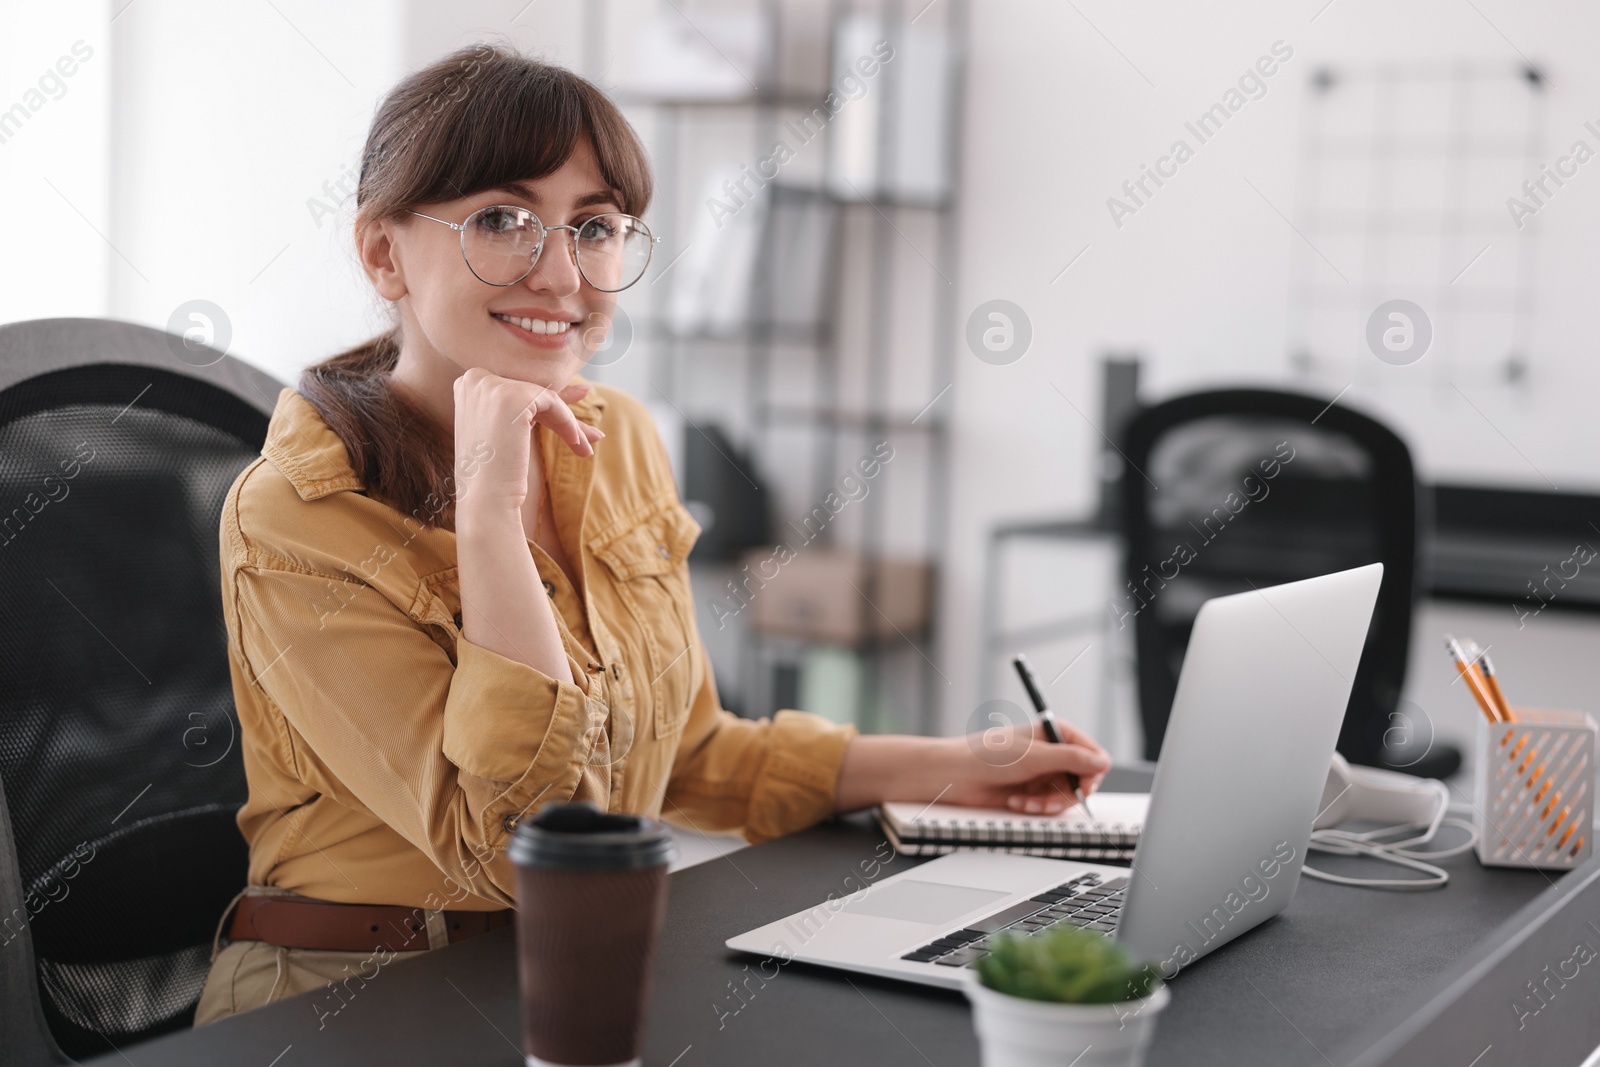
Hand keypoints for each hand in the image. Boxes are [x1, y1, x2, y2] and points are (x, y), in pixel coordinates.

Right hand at [452, 368, 601, 514]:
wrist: (485, 499)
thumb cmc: (496, 472)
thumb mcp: (511, 430)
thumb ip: (533, 407)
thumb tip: (582, 389)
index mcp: (468, 384)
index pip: (518, 389)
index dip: (548, 407)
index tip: (573, 420)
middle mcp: (475, 379)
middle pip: (533, 393)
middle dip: (564, 415)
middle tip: (595, 434)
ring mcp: (491, 386)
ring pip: (546, 398)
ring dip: (570, 424)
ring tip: (588, 446)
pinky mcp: (511, 397)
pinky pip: (553, 403)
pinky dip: (569, 423)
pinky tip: (577, 444)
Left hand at [943, 720, 1110, 814]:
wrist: (956, 775)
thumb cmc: (988, 756)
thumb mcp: (1034, 757)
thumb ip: (1071, 760)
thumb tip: (1102, 762)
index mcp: (1056, 733)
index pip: (1093, 754)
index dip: (1092, 774)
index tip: (1083, 788)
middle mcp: (1052, 752)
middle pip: (1082, 780)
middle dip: (1066, 795)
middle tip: (1050, 802)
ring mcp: (1042, 772)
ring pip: (1065, 796)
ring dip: (1047, 804)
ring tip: (1027, 802)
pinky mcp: (1032, 790)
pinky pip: (1048, 805)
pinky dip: (1035, 807)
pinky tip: (1016, 801)